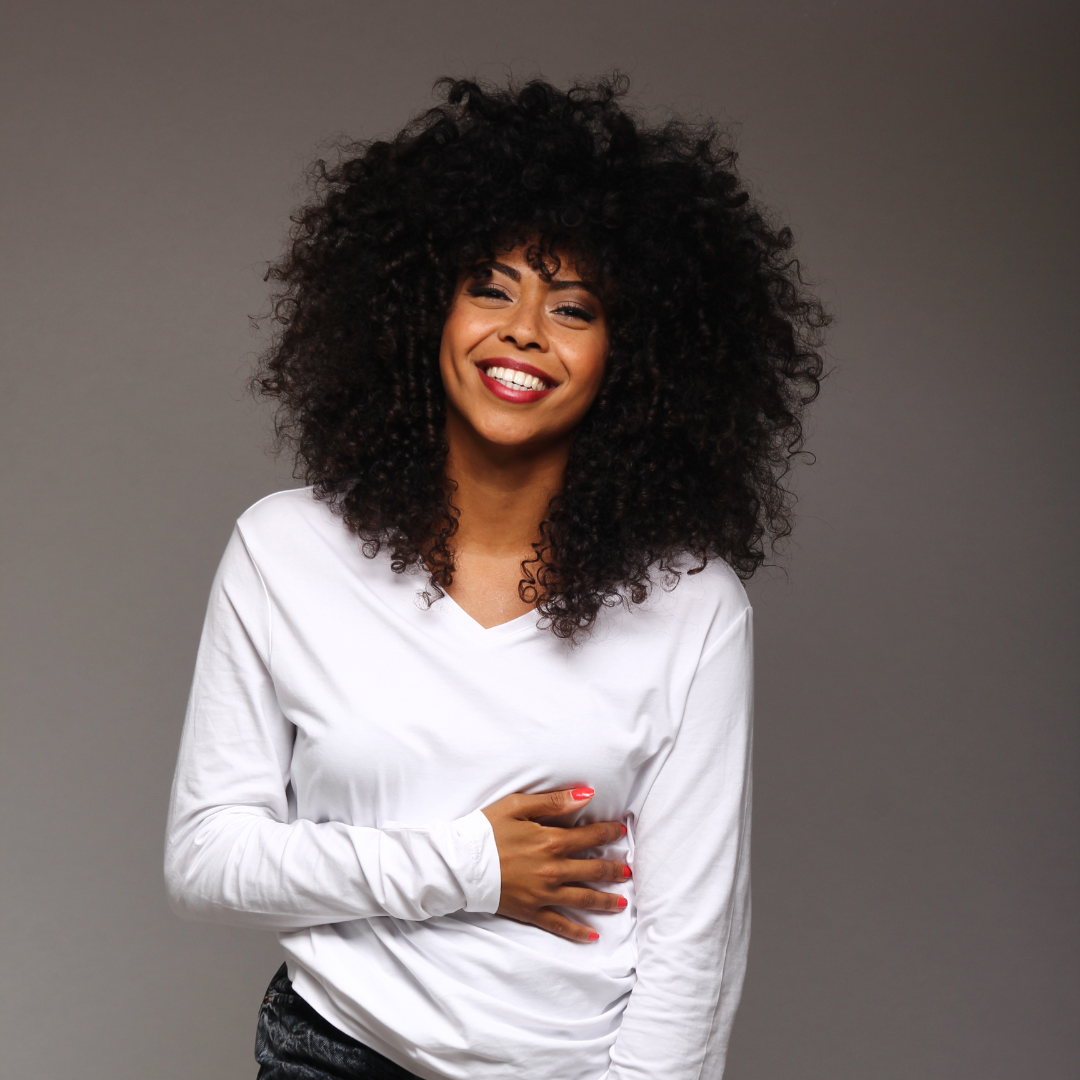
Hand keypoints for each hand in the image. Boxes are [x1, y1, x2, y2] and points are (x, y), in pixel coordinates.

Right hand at [481, 787, 628, 942]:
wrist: (458, 864)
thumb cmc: (485, 830)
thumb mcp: (518, 806)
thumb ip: (554, 802)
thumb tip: (587, 795)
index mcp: (551, 841)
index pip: (590, 837)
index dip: (608, 833)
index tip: (621, 831)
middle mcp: (553, 869)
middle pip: (593, 870)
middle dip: (614, 869)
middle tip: (628, 870)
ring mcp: (543, 893)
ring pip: (583, 899)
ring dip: (605, 900)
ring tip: (621, 902)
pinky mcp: (530, 911)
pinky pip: (559, 923)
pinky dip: (577, 931)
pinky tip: (592, 936)